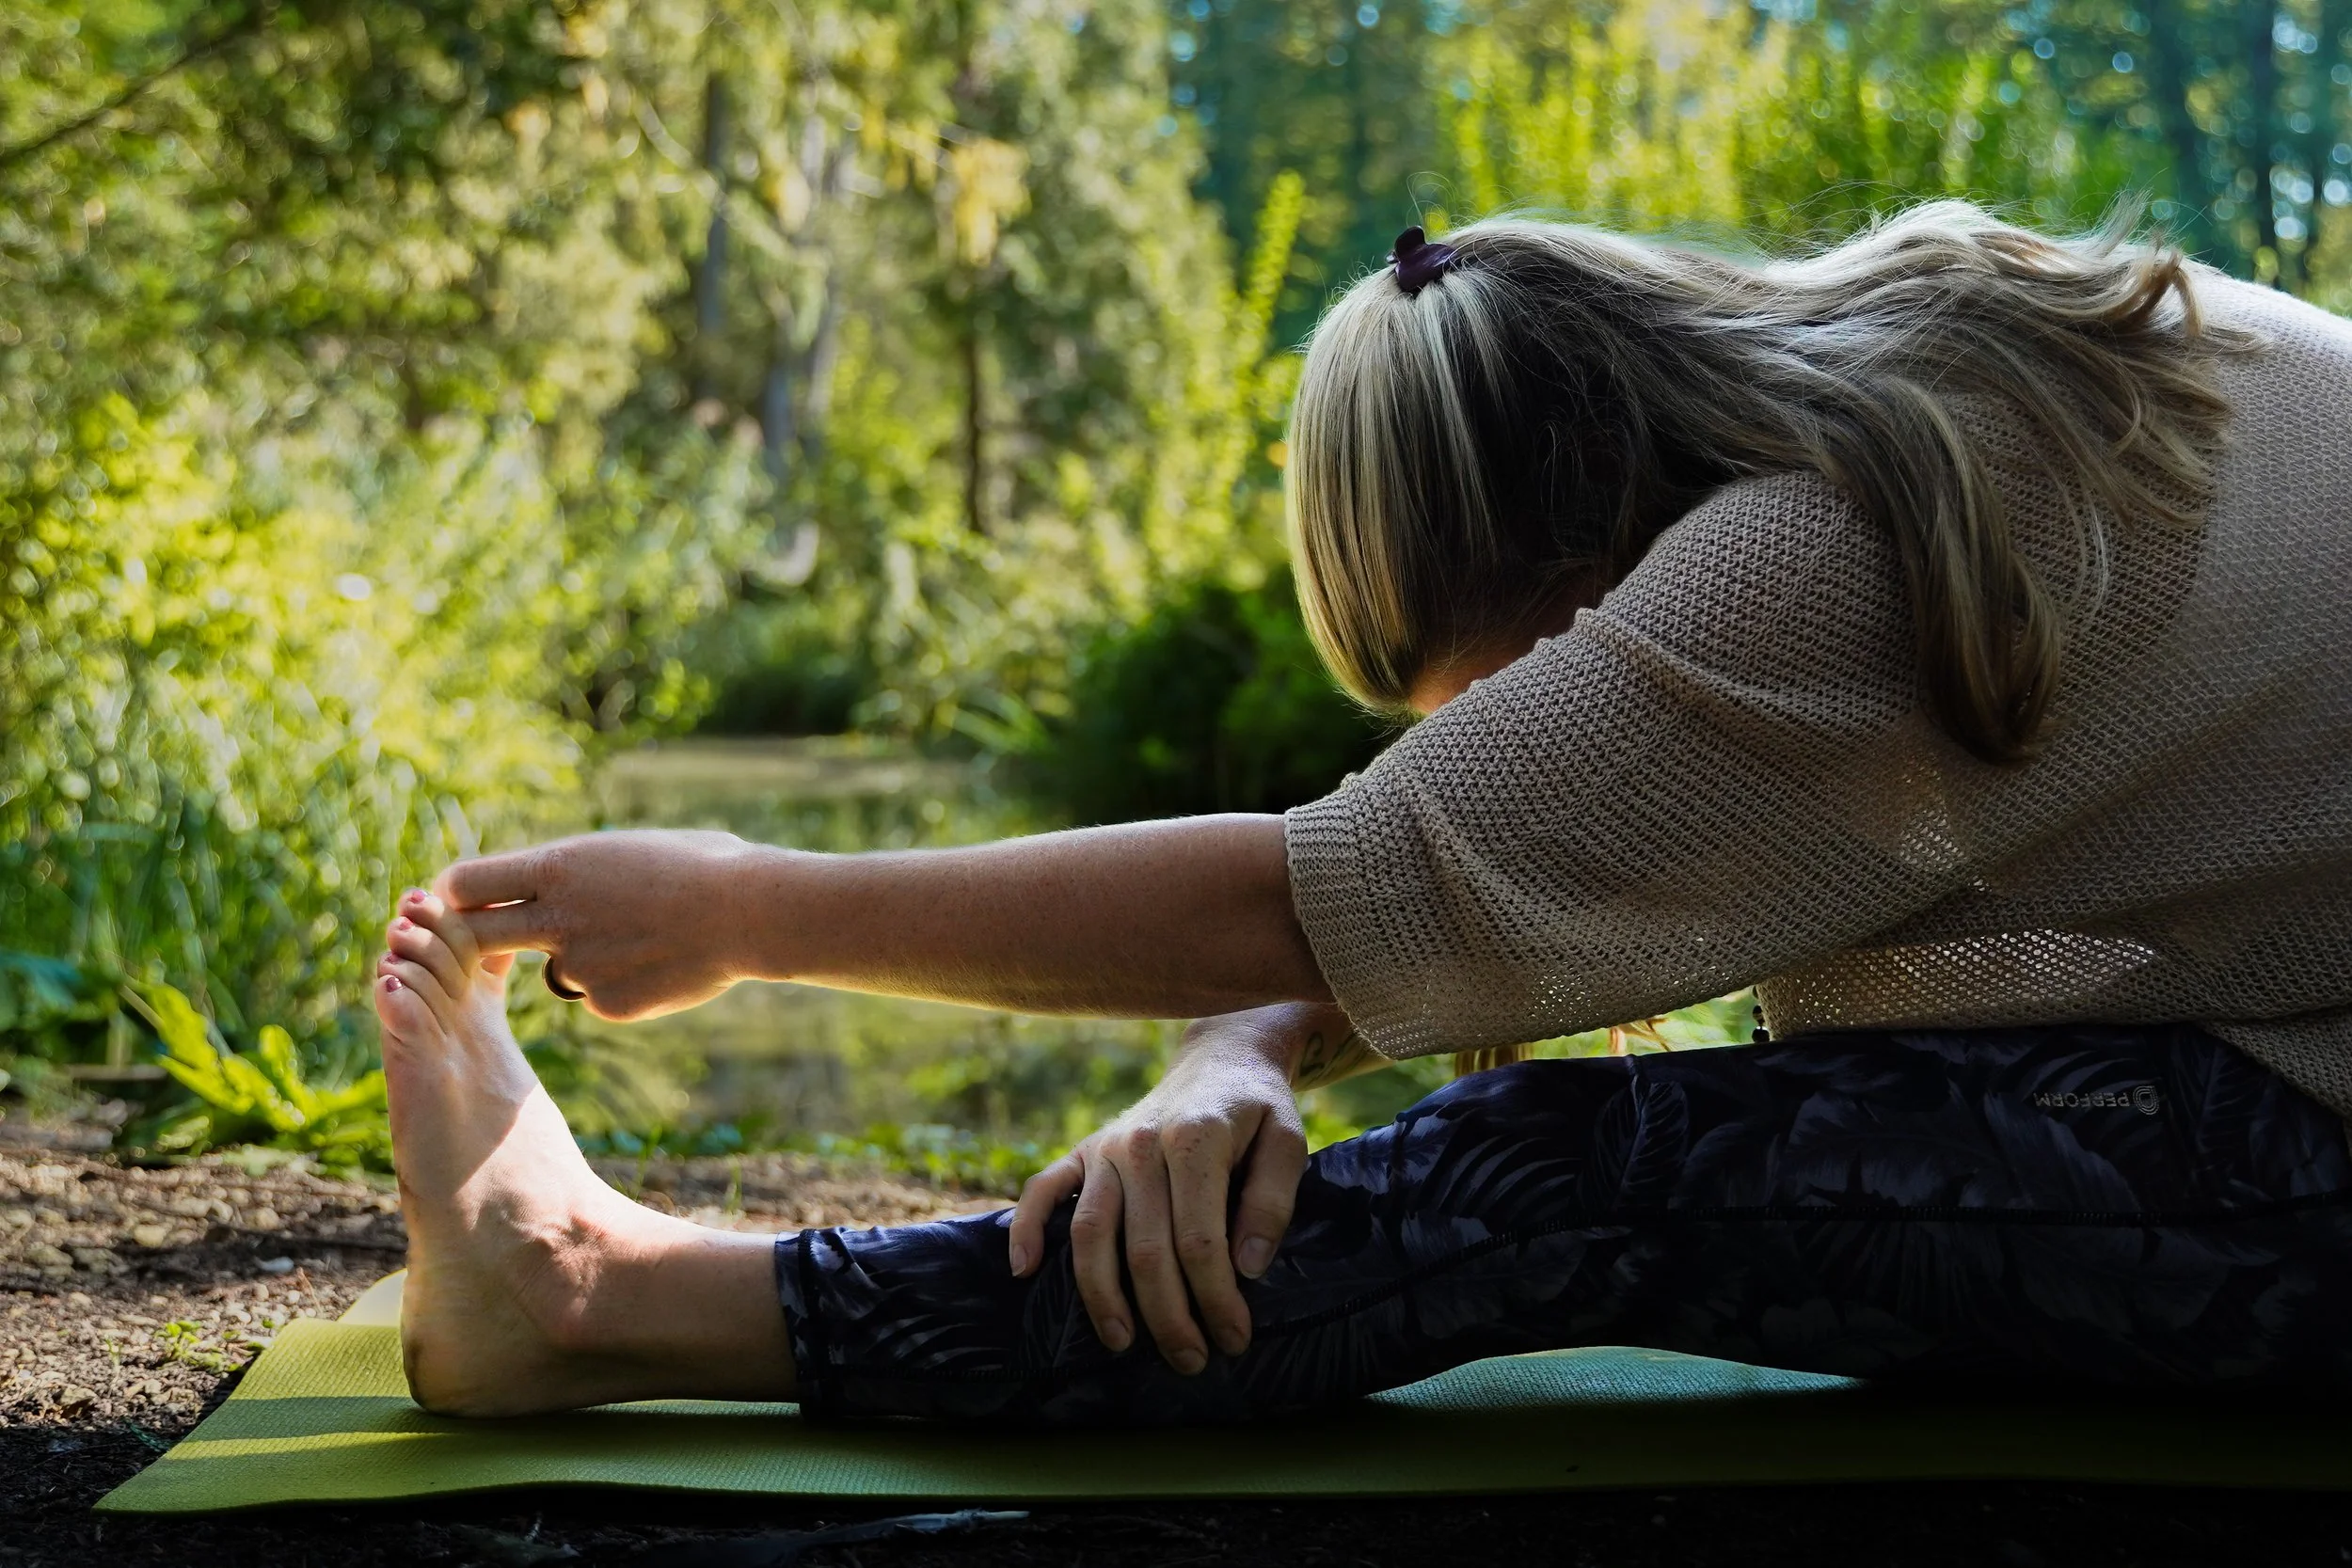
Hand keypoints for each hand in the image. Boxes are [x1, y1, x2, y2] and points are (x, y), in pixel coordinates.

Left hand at [433, 830, 760, 1020]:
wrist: (751, 911)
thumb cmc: (700, 865)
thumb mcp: (623, 850)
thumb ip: (574, 872)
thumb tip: (549, 881)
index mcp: (558, 868)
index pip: (464, 883)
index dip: (455, 896)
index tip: (465, 903)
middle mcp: (556, 919)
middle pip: (476, 937)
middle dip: (474, 942)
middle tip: (496, 941)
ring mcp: (579, 966)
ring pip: (557, 969)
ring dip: (585, 959)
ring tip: (646, 937)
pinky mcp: (606, 1004)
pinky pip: (599, 996)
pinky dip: (623, 985)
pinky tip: (665, 964)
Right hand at [1007, 1003, 1358, 1372]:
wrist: (1220, 1058)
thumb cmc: (1259, 1108)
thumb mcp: (1288, 1143)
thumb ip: (1272, 1202)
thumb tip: (1247, 1267)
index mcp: (1195, 1139)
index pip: (1199, 1240)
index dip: (1216, 1299)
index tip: (1235, 1338)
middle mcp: (1140, 1144)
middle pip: (1144, 1250)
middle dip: (1168, 1316)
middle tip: (1191, 1360)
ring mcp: (1105, 1147)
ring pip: (1091, 1235)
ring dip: (1104, 1298)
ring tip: (1123, 1344)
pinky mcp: (1084, 1149)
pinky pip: (1044, 1190)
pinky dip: (1027, 1229)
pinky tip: (1024, 1272)